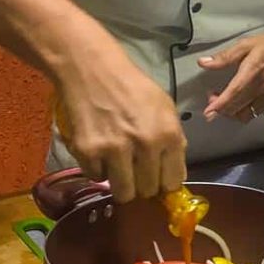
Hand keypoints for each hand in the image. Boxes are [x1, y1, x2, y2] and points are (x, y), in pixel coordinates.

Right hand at [55, 44, 185, 203]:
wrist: (93, 70)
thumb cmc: (133, 87)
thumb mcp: (166, 109)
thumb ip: (174, 141)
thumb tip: (175, 174)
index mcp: (169, 134)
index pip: (173, 181)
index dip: (165, 183)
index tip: (158, 179)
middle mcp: (145, 145)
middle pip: (148, 191)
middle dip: (143, 184)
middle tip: (136, 169)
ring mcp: (115, 150)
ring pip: (124, 193)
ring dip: (122, 184)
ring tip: (119, 166)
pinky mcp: (88, 152)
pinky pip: (97, 178)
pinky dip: (98, 169)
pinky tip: (100, 151)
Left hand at [200, 29, 263, 120]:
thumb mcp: (247, 44)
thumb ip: (225, 56)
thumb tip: (204, 63)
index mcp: (252, 72)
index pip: (232, 95)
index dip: (218, 106)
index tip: (207, 112)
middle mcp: (261, 88)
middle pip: (237, 109)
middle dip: (221, 109)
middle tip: (212, 99)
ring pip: (246, 115)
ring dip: (233, 113)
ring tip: (226, 101)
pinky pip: (257, 112)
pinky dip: (245, 111)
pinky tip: (242, 101)